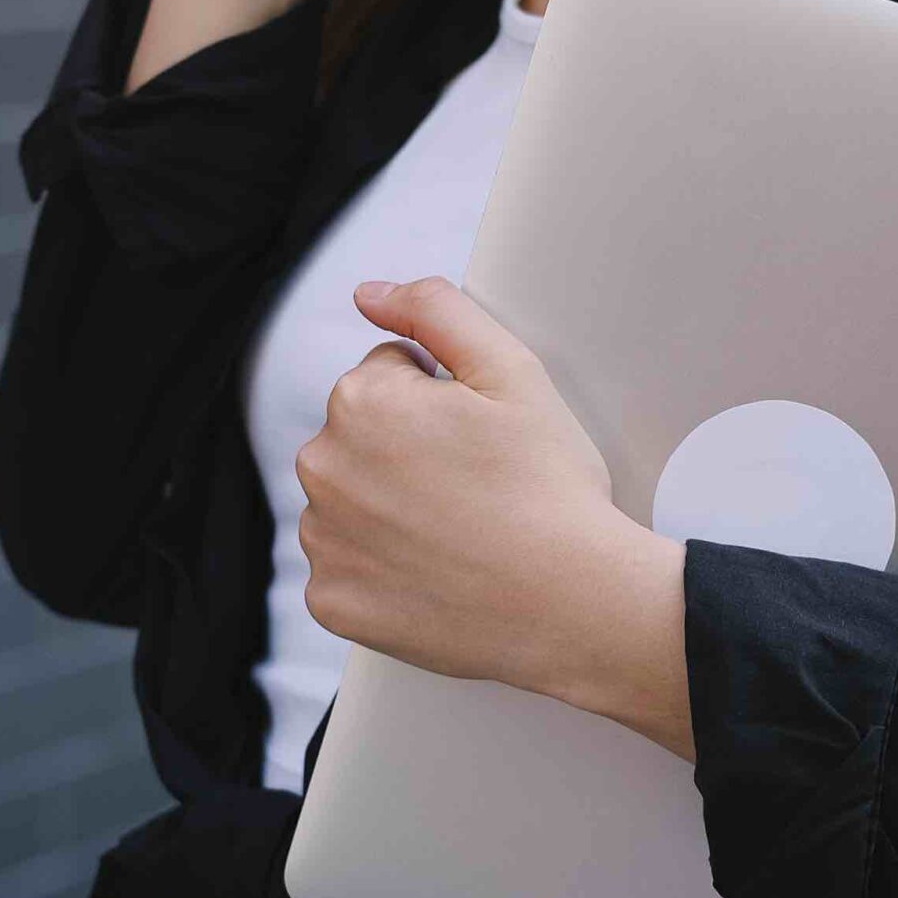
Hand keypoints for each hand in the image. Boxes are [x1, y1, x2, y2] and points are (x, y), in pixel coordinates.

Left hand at [296, 277, 695, 759]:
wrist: (573, 603)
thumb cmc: (550, 489)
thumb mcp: (511, 370)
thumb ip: (435, 309)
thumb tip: (370, 294)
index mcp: (361, 401)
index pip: (388, 374)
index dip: (444, 401)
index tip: (480, 440)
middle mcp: (324, 468)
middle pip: (361, 437)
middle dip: (408, 449)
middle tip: (476, 485)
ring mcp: (324, 542)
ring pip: (351, 501)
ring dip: (390, 508)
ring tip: (460, 530)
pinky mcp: (332, 602)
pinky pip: (347, 569)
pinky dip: (382, 570)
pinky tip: (436, 572)